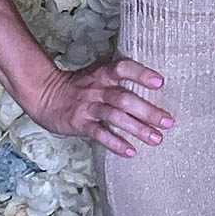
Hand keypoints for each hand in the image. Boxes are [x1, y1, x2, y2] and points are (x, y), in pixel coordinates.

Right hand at [30, 58, 173, 157]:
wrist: (46, 95)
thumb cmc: (80, 83)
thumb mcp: (98, 70)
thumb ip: (119, 70)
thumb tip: (151, 64)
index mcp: (103, 72)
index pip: (123, 68)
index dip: (141, 74)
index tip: (160, 83)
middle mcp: (97, 88)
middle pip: (124, 98)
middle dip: (147, 111)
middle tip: (168, 121)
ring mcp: (88, 107)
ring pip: (115, 118)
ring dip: (137, 129)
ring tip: (156, 139)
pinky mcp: (80, 124)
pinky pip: (99, 134)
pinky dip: (115, 143)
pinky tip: (131, 152)